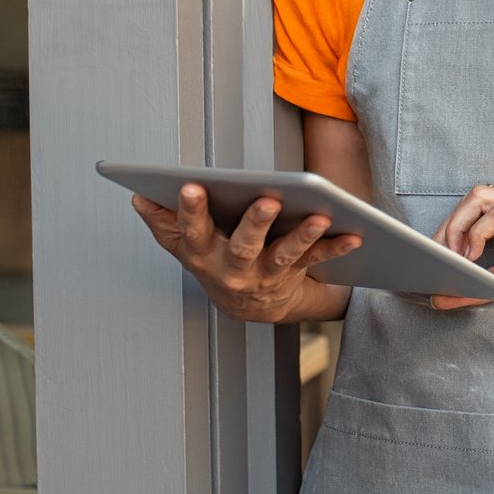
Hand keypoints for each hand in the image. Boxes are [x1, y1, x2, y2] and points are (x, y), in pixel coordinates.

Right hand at [132, 184, 359, 322]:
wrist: (249, 307)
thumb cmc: (216, 262)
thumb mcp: (186, 246)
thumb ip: (165, 221)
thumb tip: (140, 195)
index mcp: (203, 254)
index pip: (192, 232)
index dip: (190, 211)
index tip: (191, 186)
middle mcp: (234, 269)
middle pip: (243, 246)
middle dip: (255, 223)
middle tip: (267, 199)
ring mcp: (266, 275)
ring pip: (285, 255)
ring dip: (303, 236)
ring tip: (321, 217)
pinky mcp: (295, 276)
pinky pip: (317, 260)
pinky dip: (336, 247)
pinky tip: (354, 234)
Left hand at [431, 181, 493, 313]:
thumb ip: (482, 285)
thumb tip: (440, 296)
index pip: (479, 201)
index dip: (451, 225)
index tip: (435, 254)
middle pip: (474, 195)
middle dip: (447, 226)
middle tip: (437, 259)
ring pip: (481, 199)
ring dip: (457, 229)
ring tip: (453, 260)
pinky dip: (477, 236)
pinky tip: (474, 258)